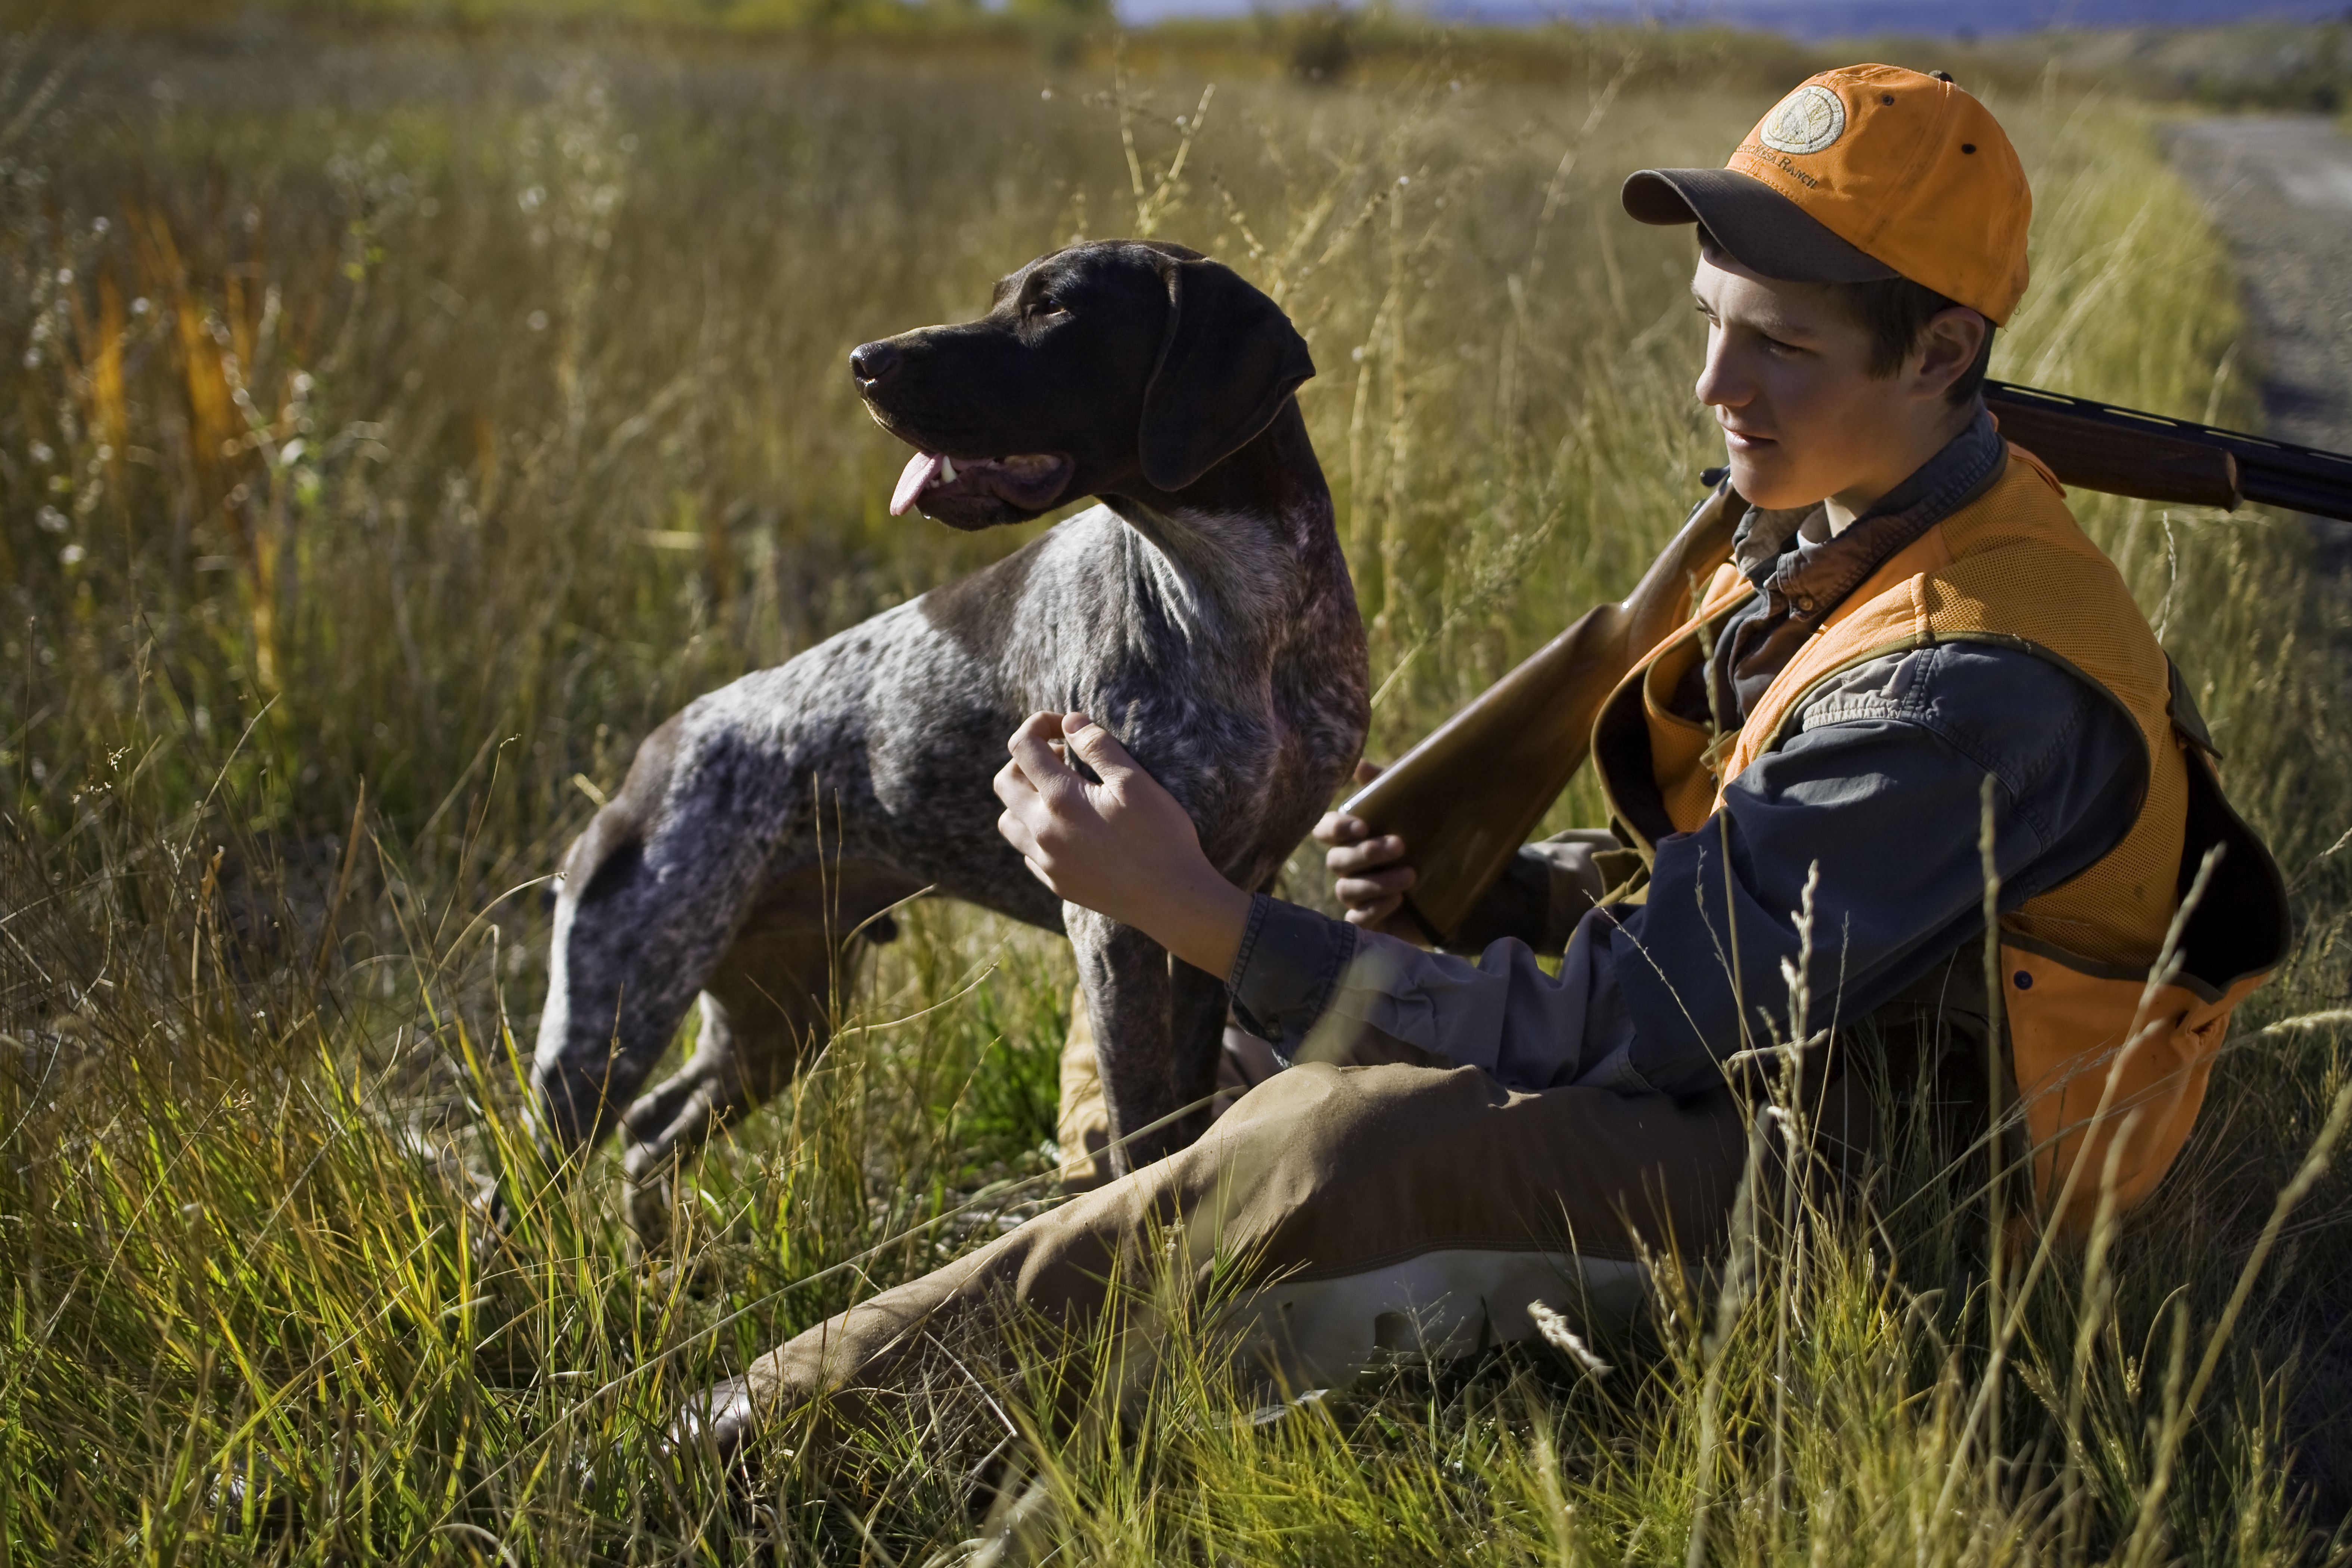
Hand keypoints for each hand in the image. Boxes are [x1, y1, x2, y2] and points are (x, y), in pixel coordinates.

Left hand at [994, 711, 1253, 976]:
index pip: (1022, 747)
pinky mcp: (1056, 883)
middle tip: (1062, 757)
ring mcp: (1046, 861)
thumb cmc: (1161, 837)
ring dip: (1024, 798)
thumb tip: (1070, 722)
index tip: (1064, 726)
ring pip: (1008, 819)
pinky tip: (1068, 828)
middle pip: (1004, 782)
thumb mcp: (1135, 781)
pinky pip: (1027, 851)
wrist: (1172, 900)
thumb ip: (1098, 746)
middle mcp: (1043, 830)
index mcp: (1061, 799)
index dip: (1038, 724)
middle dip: (1025, 759)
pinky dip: (1036, 831)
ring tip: (1060, 793)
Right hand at [1312, 758, 1414, 926]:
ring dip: (1375, 883)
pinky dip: (1372, 912)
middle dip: (1367, 853)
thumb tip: (1360, 766)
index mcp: (1352, 837)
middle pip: (1337, 860)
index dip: (1336, 828)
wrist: (1459, 881)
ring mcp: (1357, 895)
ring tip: (1410, 877)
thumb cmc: (1427, 836)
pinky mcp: (1370, 921)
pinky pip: (1356, 921)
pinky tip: (1396, 901)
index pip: (1325, 830)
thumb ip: (1387, 787)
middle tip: (1401, 846)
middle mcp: (1349, 866)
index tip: (1363, 825)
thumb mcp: (1413, 807)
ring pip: (1346, 890)